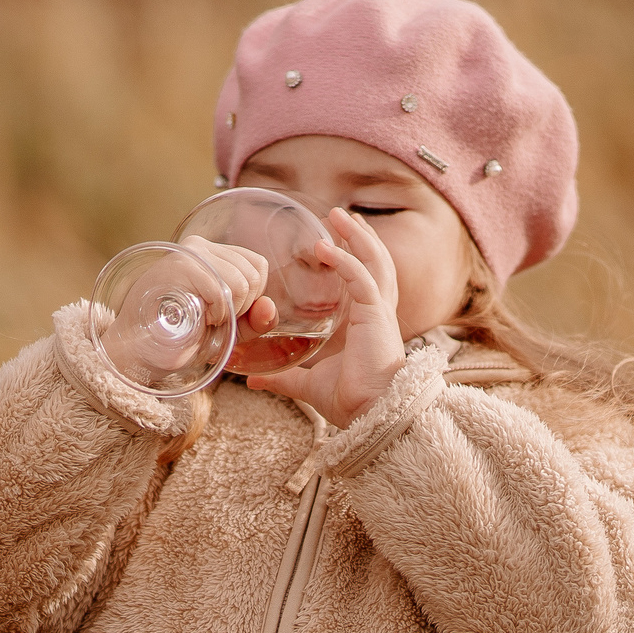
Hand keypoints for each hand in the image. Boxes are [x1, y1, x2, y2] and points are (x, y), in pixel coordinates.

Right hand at [174, 237, 276, 335]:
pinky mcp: (182, 266)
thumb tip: (269, 306)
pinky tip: (200, 318)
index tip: (226, 313)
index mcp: (214, 254)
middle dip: (242, 308)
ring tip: (204, 317)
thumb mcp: (230, 329)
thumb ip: (256, 320)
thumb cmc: (182, 336)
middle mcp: (203, 246)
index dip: (252, 298)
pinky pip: (223, 291)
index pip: (258, 265)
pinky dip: (218, 314)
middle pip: (254, 274)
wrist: (140, 348)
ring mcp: (191, 254)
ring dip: (228, 312)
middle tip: (212, 318)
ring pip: (242, 282)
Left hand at [243, 209, 406, 426]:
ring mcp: (380, 314)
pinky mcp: (377, 317)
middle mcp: (377, 314)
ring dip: (357, 237)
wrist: (372, 416)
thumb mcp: (307, 384)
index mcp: (366, 324)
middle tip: (337, 216)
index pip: (366, 280)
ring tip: (337, 217)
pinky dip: (345, 260)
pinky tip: (325, 248)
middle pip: (375, 262)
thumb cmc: (350, 402)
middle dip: (359, 236)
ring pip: (375, 262)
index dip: (354, 256)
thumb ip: (283, 378)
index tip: (333, 239)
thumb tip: (253, 382)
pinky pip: (363, 280)